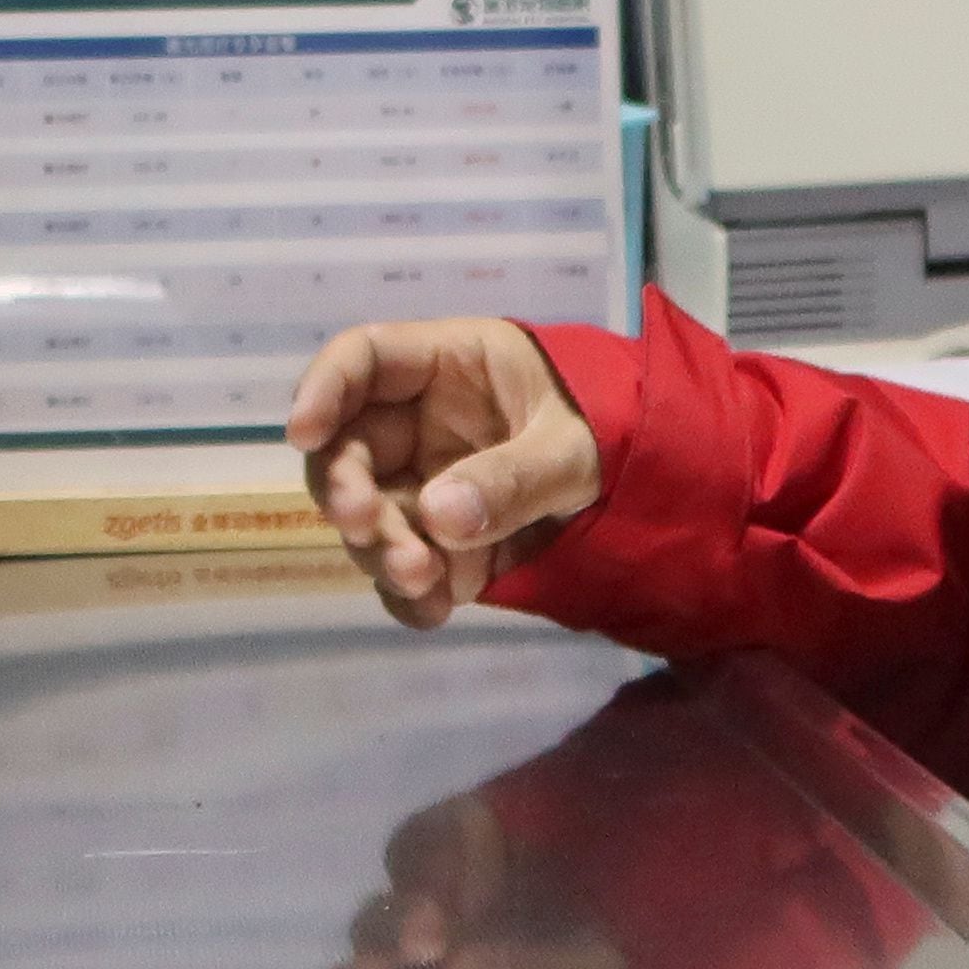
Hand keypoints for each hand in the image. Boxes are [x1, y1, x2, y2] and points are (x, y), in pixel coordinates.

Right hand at [286, 319, 599, 629]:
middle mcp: (419, 424)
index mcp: (447, 365)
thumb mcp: (577, 443)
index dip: (323, 388)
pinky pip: (407, 569)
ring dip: (380, 550)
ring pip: (370, 517)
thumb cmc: (613, 426)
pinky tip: (436, 610)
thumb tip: (438, 517)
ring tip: (423, 579)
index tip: (304, 434)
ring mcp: (425, 485)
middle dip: (347, 490)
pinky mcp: (443, 543)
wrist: (664, 484)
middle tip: (367, 527)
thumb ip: (514, 475)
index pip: (363, 358)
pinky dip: (412, 596)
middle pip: (348, 448)